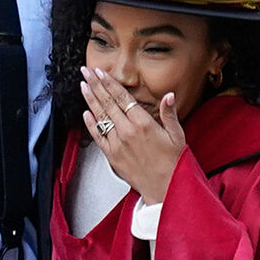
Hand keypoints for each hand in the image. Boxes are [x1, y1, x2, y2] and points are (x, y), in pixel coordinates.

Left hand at [80, 67, 185, 204]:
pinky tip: (85, 113)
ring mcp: (117, 144)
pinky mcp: (112, 156)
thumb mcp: (177, 135)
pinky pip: (97, 137)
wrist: (164, 188)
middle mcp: (127, 132)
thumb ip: (169, 114)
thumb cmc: (173, 162)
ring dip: (90, 100)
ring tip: (83, 85)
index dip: (110, 83)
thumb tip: (168, 95)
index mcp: (144, 123)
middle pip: (108, 103)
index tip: (100, 72)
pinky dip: (90, 124)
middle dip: (95, 85)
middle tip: (86, 71)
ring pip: (100, 117)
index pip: (122, 98)